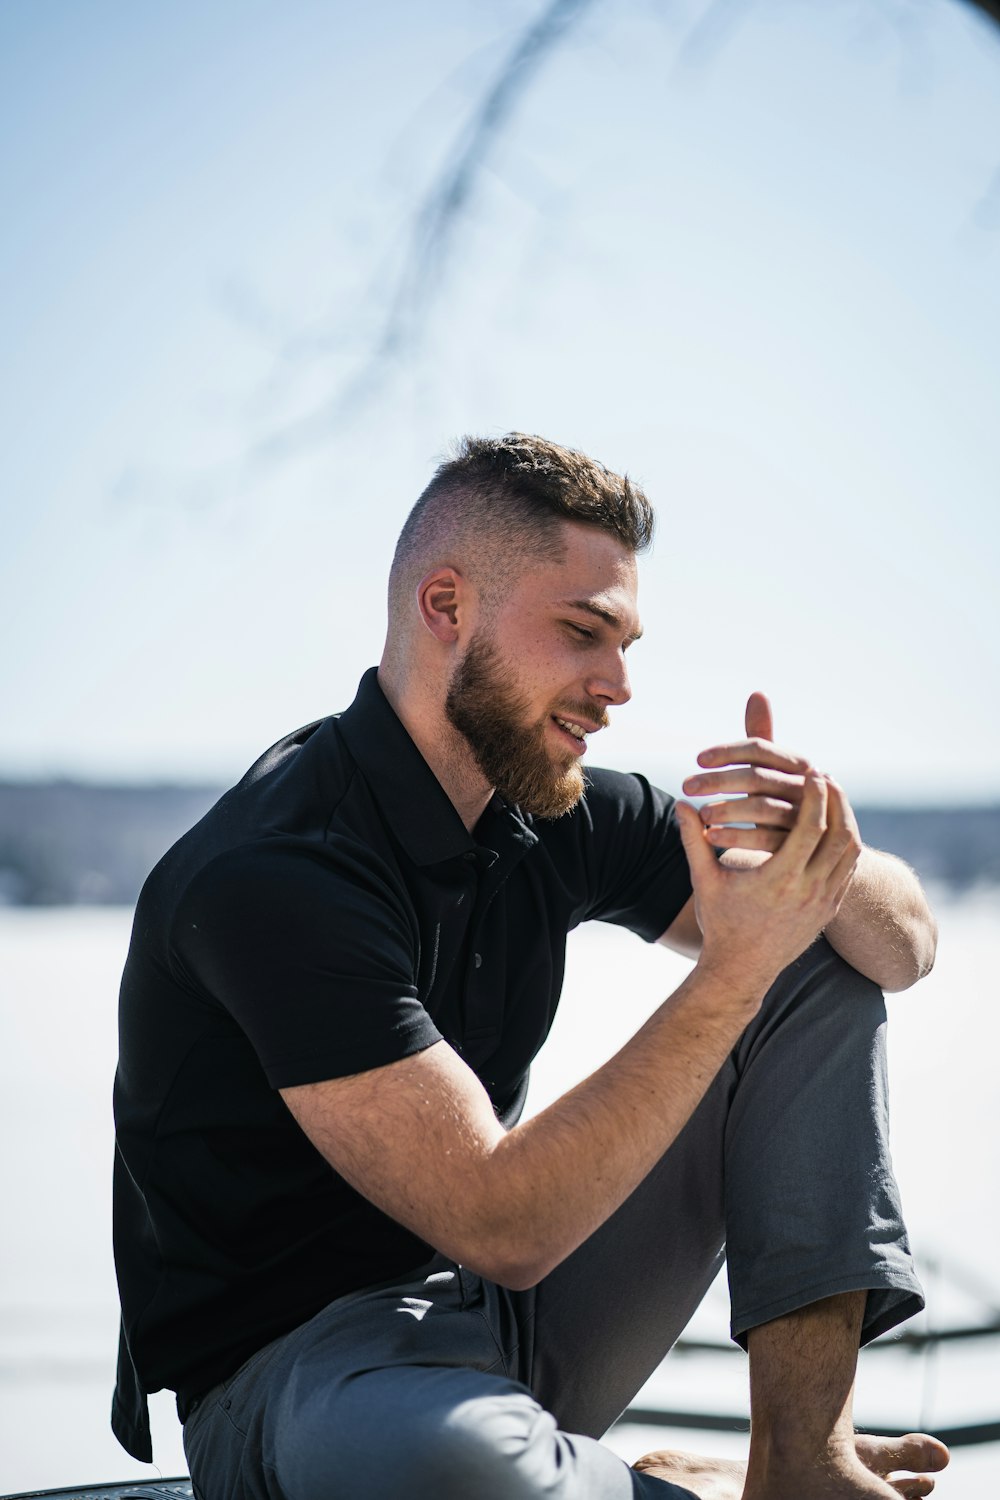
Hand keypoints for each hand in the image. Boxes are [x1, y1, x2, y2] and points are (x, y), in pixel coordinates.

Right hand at [675, 694, 861, 992]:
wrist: (740, 970)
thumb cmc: (720, 923)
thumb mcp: (704, 881)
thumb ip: (694, 840)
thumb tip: (680, 804)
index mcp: (781, 879)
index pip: (811, 827)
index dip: (815, 796)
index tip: (814, 771)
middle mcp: (809, 890)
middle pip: (841, 835)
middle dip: (837, 802)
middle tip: (827, 778)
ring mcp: (824, 903)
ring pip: (850, 853)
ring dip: (846, 822)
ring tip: (834, 800)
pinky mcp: (829, 911)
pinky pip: (847, 871)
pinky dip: (845, 846)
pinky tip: (833, 830)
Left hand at [682, 693, 860, 861]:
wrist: (814, 846)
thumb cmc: (785, 798)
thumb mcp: (773, 769)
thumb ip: (762, 736)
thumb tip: (758, 693)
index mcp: (799, 764)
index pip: (760, 748)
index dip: (728, 751)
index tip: (698, 759)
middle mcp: (806, 788)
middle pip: (758, 777)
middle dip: (719, 781)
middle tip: (686, 785)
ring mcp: (806, 818)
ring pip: (763, 808)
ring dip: (727, 809)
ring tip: (700, 814)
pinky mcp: (798, 847)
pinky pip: (765, 839)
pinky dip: (736, 836)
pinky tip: (709, 836)